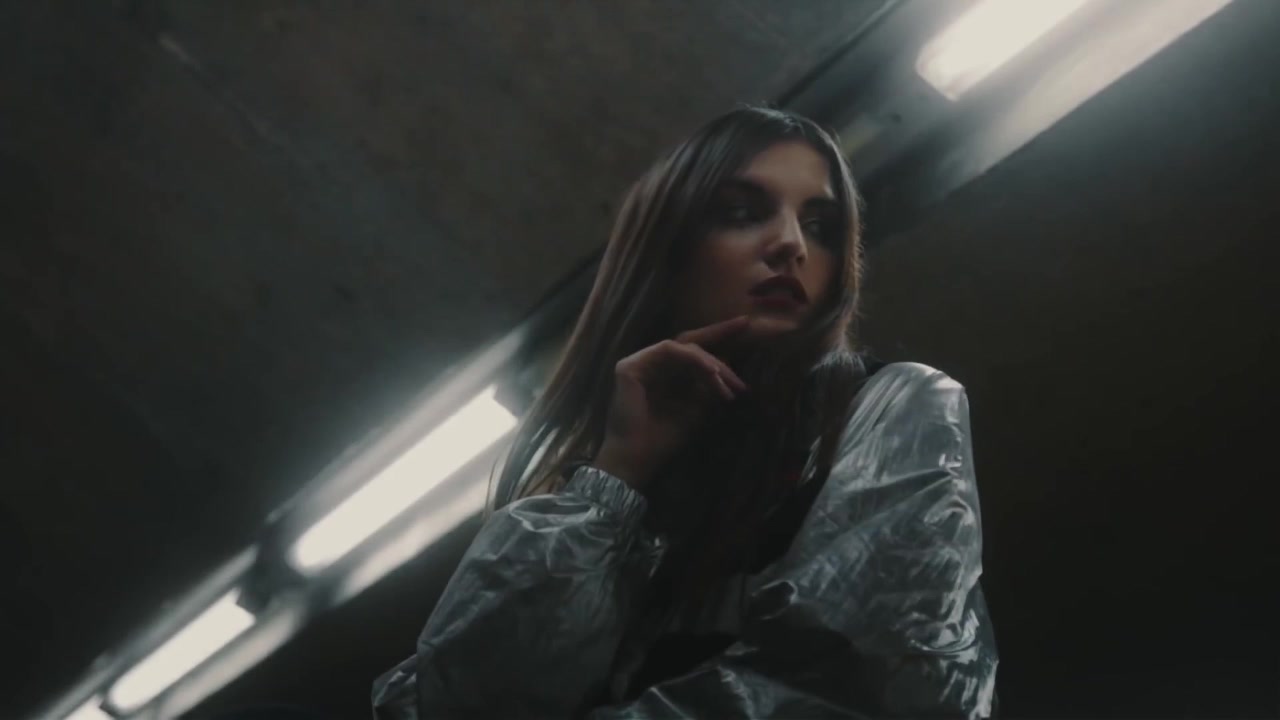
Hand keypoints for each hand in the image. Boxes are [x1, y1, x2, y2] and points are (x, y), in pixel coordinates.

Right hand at [595, 316, 750, 489]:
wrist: (638, 458)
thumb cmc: (664, 439)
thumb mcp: (697, 408)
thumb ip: (709, 386)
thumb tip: (728, 369)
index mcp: (665, 373)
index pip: (693, 352)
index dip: (719, 339)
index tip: (746, 329)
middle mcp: (651, 364)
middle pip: (688, 341)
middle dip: (718, 333)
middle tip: (744, 325)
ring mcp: (638, 363)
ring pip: (682, 346)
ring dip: (709, 360)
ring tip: (727, 377)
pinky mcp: (629, 366)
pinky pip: (667, 351)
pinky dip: (692, 358)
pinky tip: (711, 371)